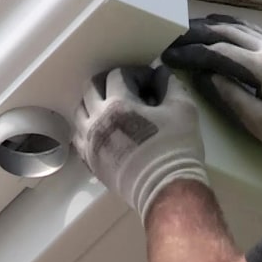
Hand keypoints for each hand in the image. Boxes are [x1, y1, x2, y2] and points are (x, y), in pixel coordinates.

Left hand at [72, 65, 209, 223]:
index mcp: (117, 103)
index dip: (135, 74)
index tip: (150, 82)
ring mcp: (89, 141)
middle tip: (128, 90)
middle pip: (91, 88)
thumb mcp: (183, 109)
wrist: (166, 189)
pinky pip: (78, 137)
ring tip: (113, 109)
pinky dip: (88, 128)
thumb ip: (170, 84)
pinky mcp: (90, 160)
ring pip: (80, 111)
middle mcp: (96, 119)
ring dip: (94, 104)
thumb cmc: (175, 147)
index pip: (118, 75)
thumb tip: (161, 73)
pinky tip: (103, 130)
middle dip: (109, 83)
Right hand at [160, 14, 261, 161]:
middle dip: (198, 32)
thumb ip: (232, 96)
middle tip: (174, 35)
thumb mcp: (260, 122)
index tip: (169, 54)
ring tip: (193, 27)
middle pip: (229, 32)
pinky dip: (235, 29)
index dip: (191, 51)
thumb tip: (210, 76)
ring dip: (216, 26)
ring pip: (243, 27)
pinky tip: (226, 31)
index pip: (219, 51)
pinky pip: (255, 32)